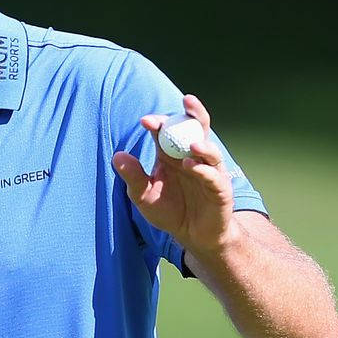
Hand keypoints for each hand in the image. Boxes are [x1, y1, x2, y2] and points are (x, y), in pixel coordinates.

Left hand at [112, 93, 234, 257]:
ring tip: (191, 144)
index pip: (168, 130)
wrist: (192, 237)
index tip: (146, 121)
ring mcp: (209, 171)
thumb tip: (117, 156)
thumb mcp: (144, 196)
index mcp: (172, 154)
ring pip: (210, 150)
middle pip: (197, 127)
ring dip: (202, 144)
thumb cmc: (169, 212)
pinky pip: (214, 175)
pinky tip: (191, 166)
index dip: (159, 122)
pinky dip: (203, 169)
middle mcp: (192, 156)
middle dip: (194, 112)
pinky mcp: (220, 188)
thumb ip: (133, 177)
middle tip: (187, 100)